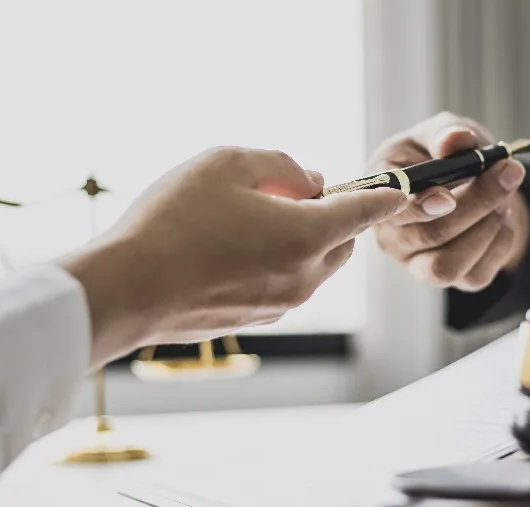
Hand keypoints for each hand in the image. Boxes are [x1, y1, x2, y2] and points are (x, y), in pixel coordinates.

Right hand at [61, 147, 406, 366]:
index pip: (364, 211)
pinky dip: (281, 262)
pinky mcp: (257, 319)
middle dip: (335, 215)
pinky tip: (236, 247)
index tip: (403, 190)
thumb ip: (280, 164)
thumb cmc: (173, 221)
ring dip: (304, 239)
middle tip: (293, 191)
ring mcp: (281, 304)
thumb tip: (308, 180)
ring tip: (256, 217)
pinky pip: (286, 284)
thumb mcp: (225, 163)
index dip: (385, 195)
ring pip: (314, 265)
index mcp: (307, 236)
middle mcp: (303, 276)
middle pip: (342, 242)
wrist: (127, 290)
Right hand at [369, 112, 529, 290]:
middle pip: (429, 235)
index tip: (449, 196)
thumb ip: (445, 133)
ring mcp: (414, 261)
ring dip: (487, 229)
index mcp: (381, 192)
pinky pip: (474, 276)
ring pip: (447, 267)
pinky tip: (500, 221)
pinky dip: (498, 245)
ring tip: (502, 200)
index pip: (389, 209)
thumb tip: (456, 139)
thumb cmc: (442, 155)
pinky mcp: (444, 277)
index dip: (419, 207)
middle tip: (509, 173)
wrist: (468, 180)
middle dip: (477, 203)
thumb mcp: (442, 132)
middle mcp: (390, 234)